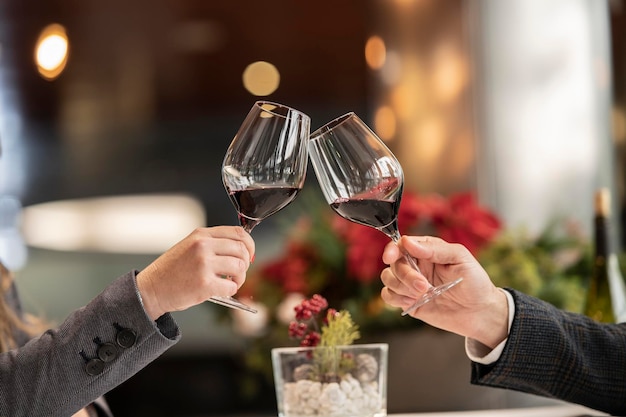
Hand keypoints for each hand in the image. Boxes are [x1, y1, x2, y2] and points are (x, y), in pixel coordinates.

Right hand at [136, 226, 254, 319]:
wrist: (151, 289)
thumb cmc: (171, 271)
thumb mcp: (189, 247)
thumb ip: (212, 244)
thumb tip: (241, 250)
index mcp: (201, 235)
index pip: (238, 232)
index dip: (249, 244)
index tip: (249, 254)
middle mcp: (203, 246)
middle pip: (242, 249)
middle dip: (246, 263)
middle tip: (238, 272)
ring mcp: (204, 264)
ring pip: (240, 267)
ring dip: (239, 278)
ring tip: (230, 282)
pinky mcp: (205, 284)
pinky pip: (231, 286)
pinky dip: (230, 290)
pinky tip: (221, 291)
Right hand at [380, 235, 507, 348]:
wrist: (480, 313)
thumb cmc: (475, 282)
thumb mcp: (460, 258)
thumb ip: (434, 249)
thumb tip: (407, 242)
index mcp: (426, 251)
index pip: (401, 245)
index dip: (392, 250)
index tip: (391, 257)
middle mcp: (415, 265)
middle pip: (393, 264)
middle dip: (405, 275)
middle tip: (424, 286)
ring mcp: (410, 284)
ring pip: (387, 279)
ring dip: (400, 287)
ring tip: (422, 295)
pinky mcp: (408, 301)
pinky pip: (388, 296)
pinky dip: (396, 298)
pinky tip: (413, 301)